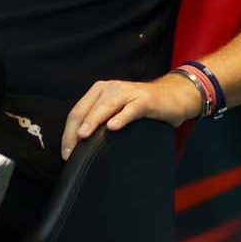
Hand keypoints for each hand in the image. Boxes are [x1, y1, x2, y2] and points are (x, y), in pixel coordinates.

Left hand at [61, 75, 204, 159]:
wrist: (175, 96)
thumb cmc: (142, 107)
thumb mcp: (116, 111)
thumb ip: (100, 121)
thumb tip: (80, 145)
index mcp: (99, 91)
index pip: (77, 112)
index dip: (68, 132)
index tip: (66, 153)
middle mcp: (110, 88)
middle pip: (86, 110)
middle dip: (75, 131)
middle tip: (71, 151)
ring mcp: (127, 92)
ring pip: (105, 107)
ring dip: (93, 121)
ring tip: (84, 136)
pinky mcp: (145, 100)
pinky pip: (130, 109)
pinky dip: (121, 117)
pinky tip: (113, 127)